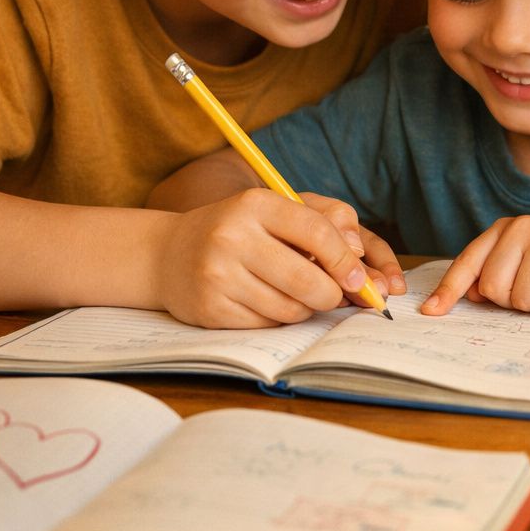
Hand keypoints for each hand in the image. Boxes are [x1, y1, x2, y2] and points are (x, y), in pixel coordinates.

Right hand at [152, 188, 386, 327]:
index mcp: (256, 205)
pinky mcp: (210, 309)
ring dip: (304, 308)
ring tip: (293, 294)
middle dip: (331, 294)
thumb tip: (360, 259)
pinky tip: (265, 303)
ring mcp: (218, 275)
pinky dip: (277, 320)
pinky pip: (267, 325)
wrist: (169, 254)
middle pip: (307, 280)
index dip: (346, 261)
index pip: (317, 234)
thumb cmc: (238, 230)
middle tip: (333, 295)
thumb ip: (325, 223)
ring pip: (290, 309)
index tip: (359, 279)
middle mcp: (233, 237)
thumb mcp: (275, 211)